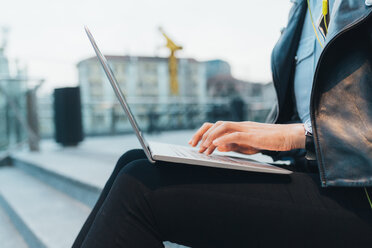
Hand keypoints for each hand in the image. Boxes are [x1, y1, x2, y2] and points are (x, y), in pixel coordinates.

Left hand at [188, 121, 304, 154]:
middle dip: (202, 134)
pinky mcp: (253, 135)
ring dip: (210, 137)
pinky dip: (224, 139)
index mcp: (238, 127)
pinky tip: (216, 145)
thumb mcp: (248, 145)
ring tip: (202, 147)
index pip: (217, 127)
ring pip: (223, 127)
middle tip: (193, 146)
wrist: (288, 136)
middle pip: (216, 124)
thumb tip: (219, 147)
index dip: (204, 133)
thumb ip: (234, 145)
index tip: (196, 144)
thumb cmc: (270, 141)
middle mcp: (240, 125)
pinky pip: (236, 134)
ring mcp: (246, 128)